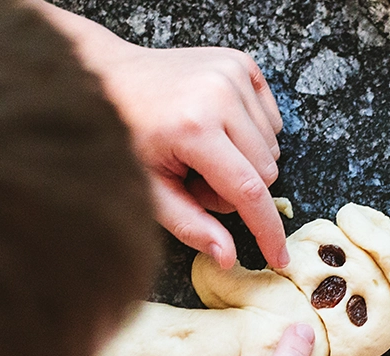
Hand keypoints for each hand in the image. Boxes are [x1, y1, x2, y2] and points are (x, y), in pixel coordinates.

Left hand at [29, 2, 287, 268]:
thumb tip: (229, 259)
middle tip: (196, 178)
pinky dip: (252, 134)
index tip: (279, 258)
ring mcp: (232, 73)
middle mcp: (219, 94)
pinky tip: (219, 128)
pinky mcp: (241, 63)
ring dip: (245, 162)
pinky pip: (272, 120)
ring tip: (204, 151)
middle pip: (267, 173)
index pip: (250, 191)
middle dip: (240, 189)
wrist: (110, 75)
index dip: (268, 232)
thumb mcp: (151, 190)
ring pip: (273, 149)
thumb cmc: (125, 136)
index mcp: (193, 128)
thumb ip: (191, 227)